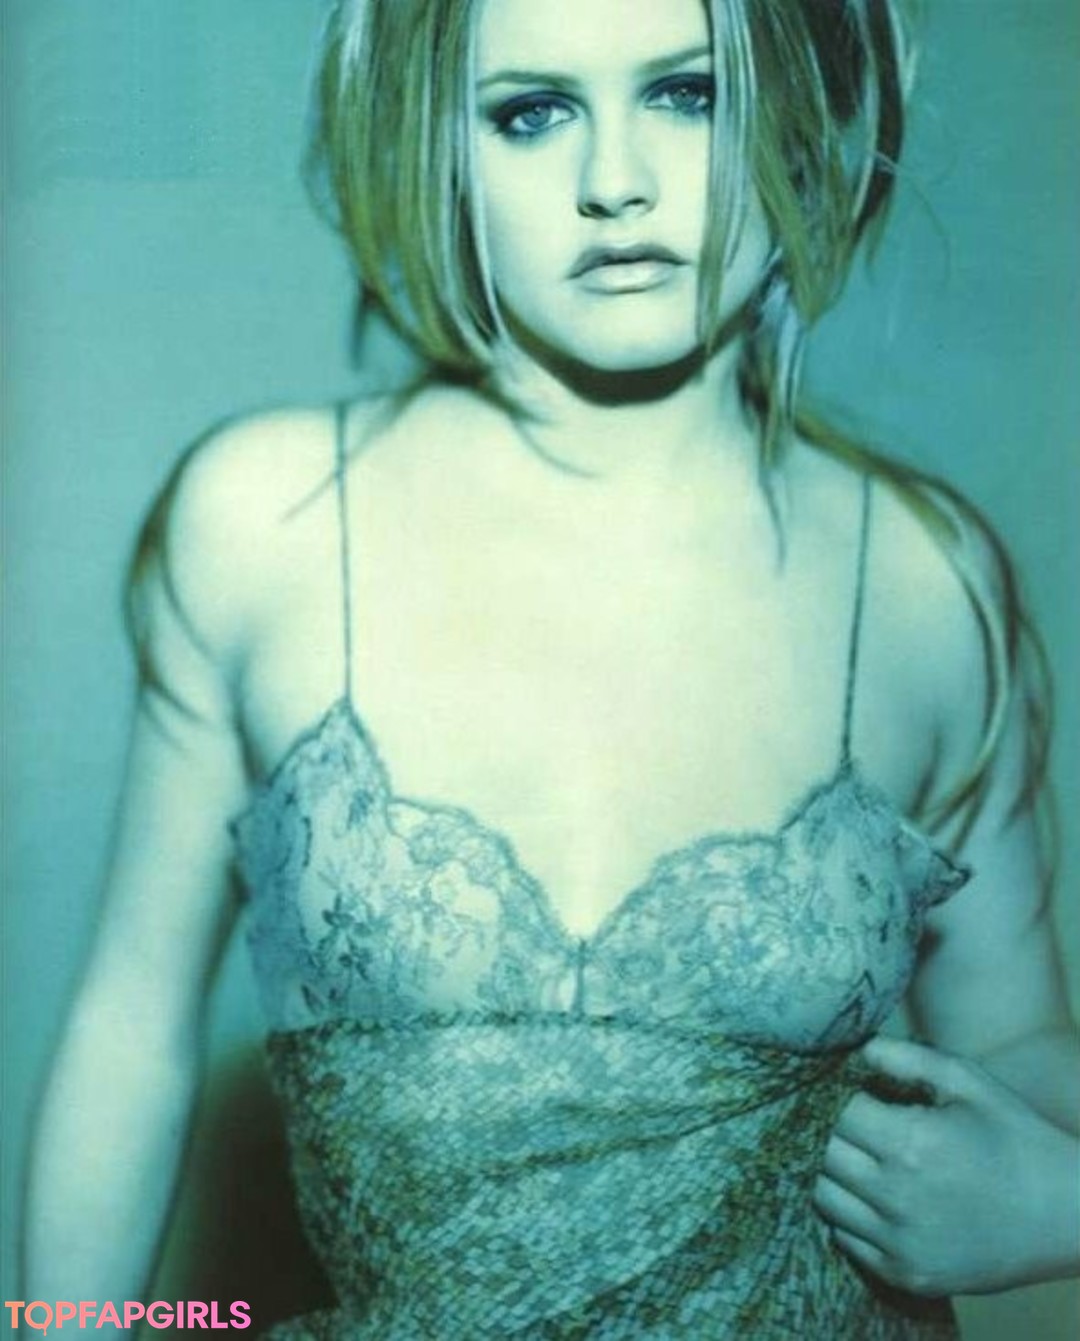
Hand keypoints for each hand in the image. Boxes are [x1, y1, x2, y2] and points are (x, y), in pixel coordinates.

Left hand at [813, 1036, 1079, 1295]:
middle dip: (828, 1132)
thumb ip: (907, 1059)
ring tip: (860, 1158)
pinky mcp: (906, 1274)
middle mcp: (897, 1197)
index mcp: (911, 1143)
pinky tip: (876, 1197)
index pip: (835, 1112)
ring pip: (825, 1198)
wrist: (1068, 1216)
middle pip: (823, 1154)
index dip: (834, 1096)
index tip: (847, 1091)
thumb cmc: (1016, 1139)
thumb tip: (855, 1046)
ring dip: (833, 1173)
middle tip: (851, 1124)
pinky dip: (850, 1215)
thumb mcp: (970, 1083)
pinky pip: (846, 1238)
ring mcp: (900, 1243)